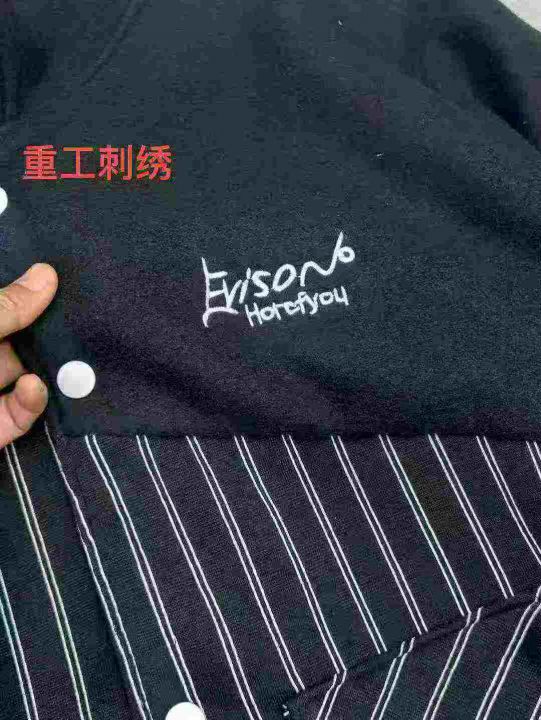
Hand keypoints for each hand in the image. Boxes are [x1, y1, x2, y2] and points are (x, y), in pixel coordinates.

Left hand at [0, 263, 57, 447]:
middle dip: (50, 332)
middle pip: (18, 338)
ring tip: (75, 354)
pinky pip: (19, 414)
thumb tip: (48, 273)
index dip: (30, 294)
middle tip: (88, 319)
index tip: (68, 279)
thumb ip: (5, 308)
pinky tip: (34, 388)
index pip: (4, 305)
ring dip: (48, 369)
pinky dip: (31, 401)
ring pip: (24, 375)